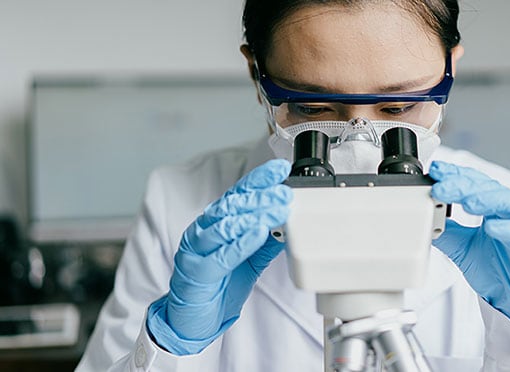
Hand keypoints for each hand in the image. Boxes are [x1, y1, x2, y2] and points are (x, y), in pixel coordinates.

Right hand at [147, 159, 291, 354]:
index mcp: (215, 224)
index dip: (259, 180)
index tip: (279, 169)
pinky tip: (258, 233)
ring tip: (277, 209)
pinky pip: (221, 255)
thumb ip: (266, 242)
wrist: (191, 321)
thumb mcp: (249, 260)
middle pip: (233, 206)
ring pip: (226, 226)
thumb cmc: (218, 286)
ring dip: (254, 216)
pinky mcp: (196, 272)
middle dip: (261, 197)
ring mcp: (197, 250)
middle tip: (284, 192)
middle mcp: (203, 231)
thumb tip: (289, 225)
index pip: (238, 195)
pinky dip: (241, 243)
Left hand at [429, 161, 509, 329]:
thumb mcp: (463, 250)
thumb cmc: (497, 271)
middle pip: (492, 190)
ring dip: (491, 199)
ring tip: (468, 201)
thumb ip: (446, 233)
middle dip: (466, 186)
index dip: (457, 175)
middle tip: (443, 186)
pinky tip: (493, 227)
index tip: (437, 172)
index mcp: (496, 209)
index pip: (476, 184)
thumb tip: (423, 220)